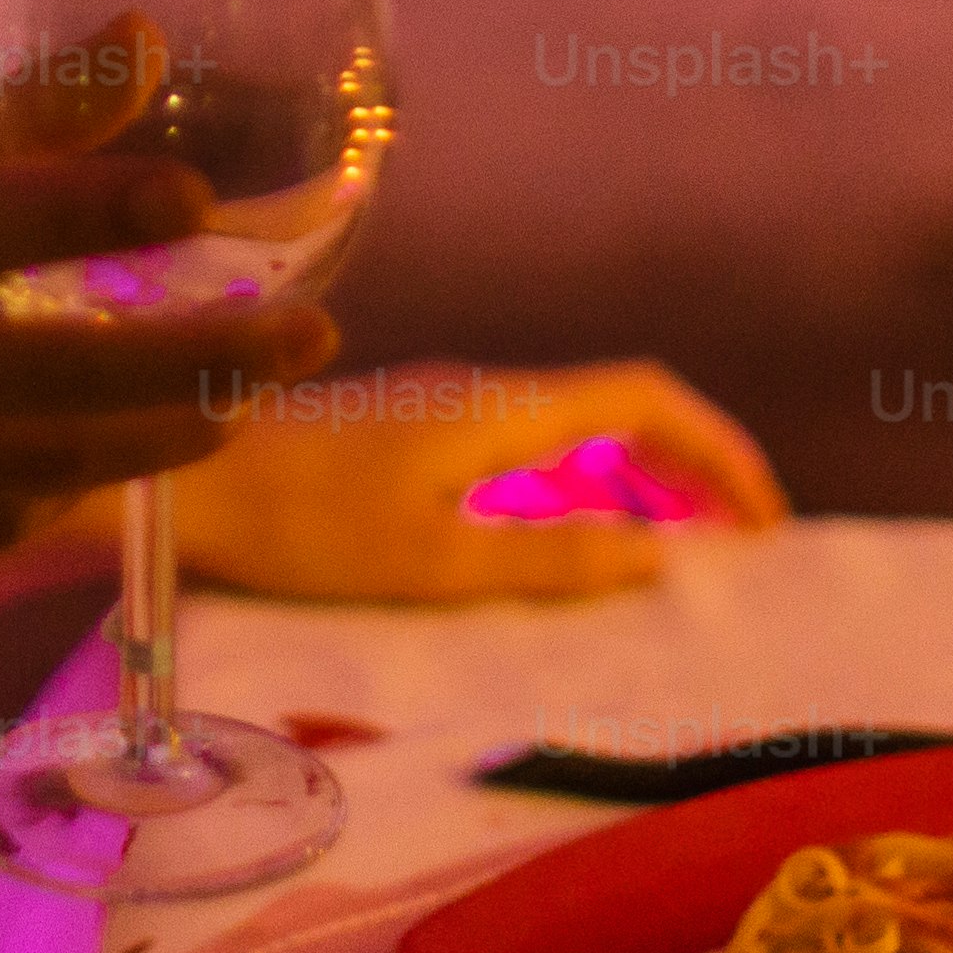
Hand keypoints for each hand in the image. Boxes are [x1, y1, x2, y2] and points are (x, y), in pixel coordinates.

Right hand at [0, 127, 336, 824]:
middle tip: (307, 339)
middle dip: (184, 364)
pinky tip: (111, 454)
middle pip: (29, 377)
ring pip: (22, 471)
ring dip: (148, 439)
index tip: (197, 197)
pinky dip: (50, 492)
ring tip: (241, 400)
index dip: (80, 205)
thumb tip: (150, 42)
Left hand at [172, 360, 791, 602]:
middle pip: (623, 405)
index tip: (764, 520)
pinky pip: (533, 446)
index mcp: (503, 410)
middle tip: (741, 543)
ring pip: (577, 425)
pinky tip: (574, 537)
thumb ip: (547, 557)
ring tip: (680, 546)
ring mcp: (447, 408)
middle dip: (694, 464)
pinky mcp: (413, 434)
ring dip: (641, 474)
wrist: (188, 478)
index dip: (718, 450)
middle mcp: (485, 392)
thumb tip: (656, 554)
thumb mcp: (434, 561)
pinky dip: (585, 484)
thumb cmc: (302, 525)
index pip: (646, 398)